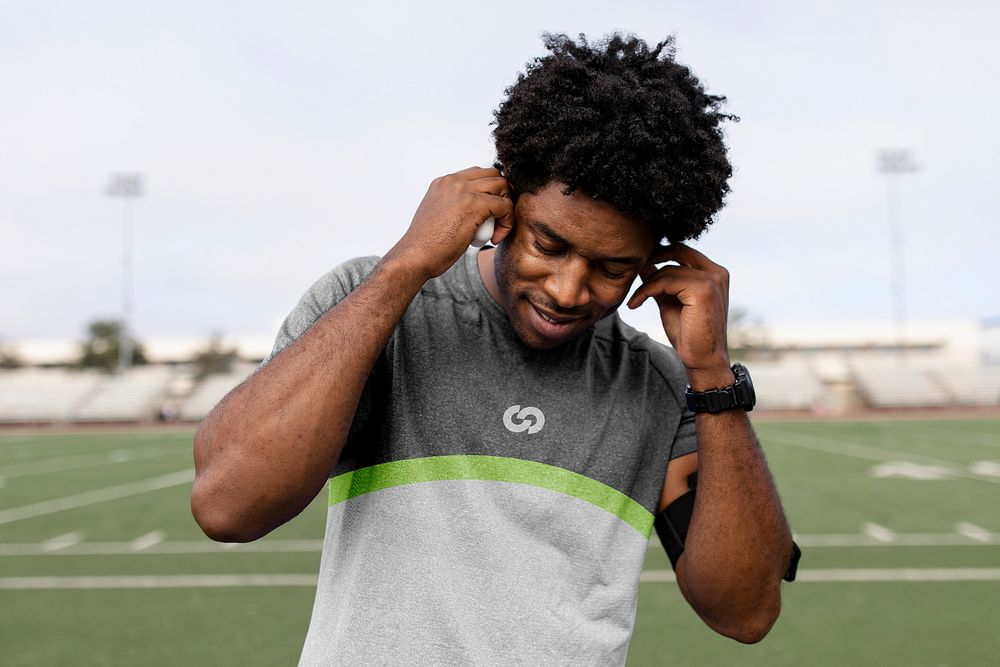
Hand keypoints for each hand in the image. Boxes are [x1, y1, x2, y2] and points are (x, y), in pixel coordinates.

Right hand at [389, 166, 513, 278]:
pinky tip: (496, 239)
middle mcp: (453, 181)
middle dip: (502, 195)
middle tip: (498, 219)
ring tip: (496, 230)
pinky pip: (504, 206)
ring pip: (502, 186)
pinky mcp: (474, 205)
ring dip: (506, 208)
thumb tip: (472, 212)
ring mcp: (463, 191)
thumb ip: (454, 207)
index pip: (478, 174)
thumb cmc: (426, 245)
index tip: (490, 214)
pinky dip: (507, 222)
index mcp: (444, 182)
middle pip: (493, 175)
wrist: (415, 256)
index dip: (490, 192)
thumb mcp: (439, 216)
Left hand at [626, 243, 732, 387]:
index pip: (683, 251)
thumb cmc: (688, 334)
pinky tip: (635, 304)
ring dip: (645, 285)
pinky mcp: (702, 289)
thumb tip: (645, 265)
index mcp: (714, 273)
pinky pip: (665, 282)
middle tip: (634, 269)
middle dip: (653, 256)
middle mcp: (717, 272)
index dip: (660, 254)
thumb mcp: (671, 302)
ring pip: (667, 270)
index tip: (640, 265)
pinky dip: (646, 291)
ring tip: (634, 300)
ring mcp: (711, 279)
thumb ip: (661, 283)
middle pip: (678, 250)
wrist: (703, 359)